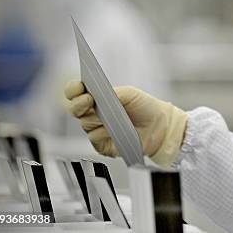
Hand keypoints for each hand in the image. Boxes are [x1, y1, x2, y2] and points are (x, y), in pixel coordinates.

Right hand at [63, 81, 187, 166]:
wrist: (159, 125)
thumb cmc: (144, 107)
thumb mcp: (129, 94)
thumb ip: (111, 93)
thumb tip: (96, 95)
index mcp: (97, 98)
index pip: (76, 93)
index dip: (73, 90)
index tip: (78, 87)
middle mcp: (93, 114)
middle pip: (75, 110)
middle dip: (79, 104)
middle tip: (89, 100)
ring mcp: (97, 130)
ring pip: (86, 124)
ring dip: (98, 119)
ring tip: (114, 117)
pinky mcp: (102, 145)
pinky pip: (95, 139)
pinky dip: (104, 133)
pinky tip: (115, 131)